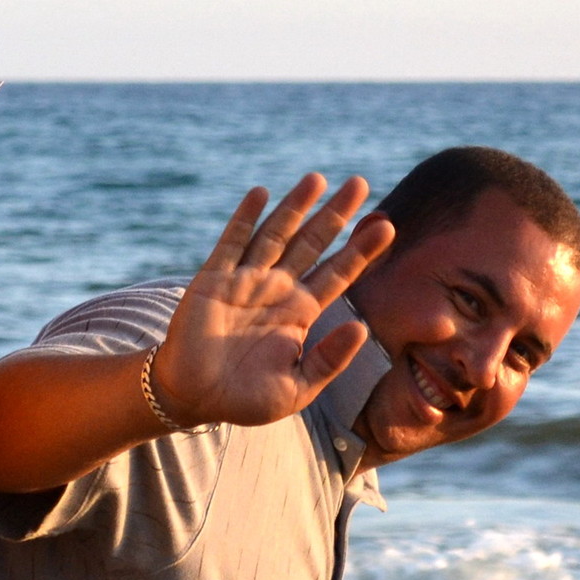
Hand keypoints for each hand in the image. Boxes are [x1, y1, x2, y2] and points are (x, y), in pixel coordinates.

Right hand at [150, 175, 395, 429]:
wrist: (193, 399)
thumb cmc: (245, 399)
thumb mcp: (297, 389)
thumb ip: (329, 360)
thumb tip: (361, 328)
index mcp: (300, 313)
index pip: (338, 274)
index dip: (361, 250)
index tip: (387, 227)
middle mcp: (277, 290)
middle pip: (312, 243)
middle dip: (335, 215)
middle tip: (358, 183)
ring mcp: (246, 281)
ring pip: (277, 234)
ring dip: (296, 206)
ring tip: (317, 179)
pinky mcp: (214, 281)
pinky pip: (232, 243)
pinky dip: (245, 218)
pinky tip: (261, 193)